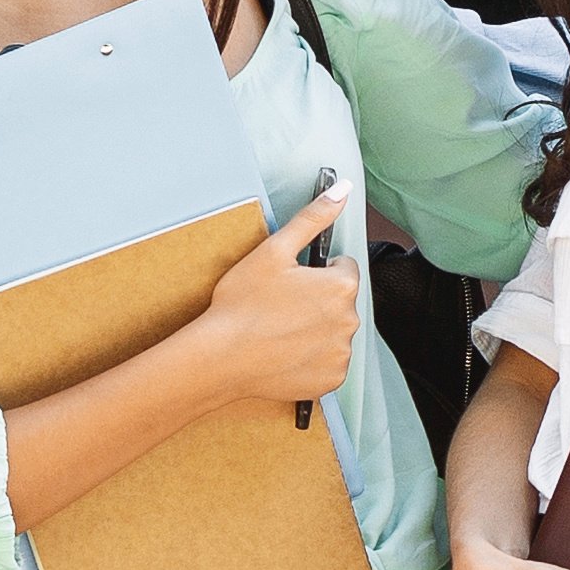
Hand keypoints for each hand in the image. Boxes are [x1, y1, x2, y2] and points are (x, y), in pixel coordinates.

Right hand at [179, 190, 358, 405]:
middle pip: (340, 301)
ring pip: (334, 332)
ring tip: (280, 330)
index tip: (292, 280)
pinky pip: (328, 362)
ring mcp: (341, 353)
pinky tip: (285, 352)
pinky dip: (312, 358)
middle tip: (281, 305)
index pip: (344, 268)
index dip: (317, 271)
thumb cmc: (242, 303)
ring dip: (316, 329)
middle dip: (318, 300)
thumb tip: (342, 189)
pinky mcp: (331, 380)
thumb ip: (313, 218)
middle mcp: (350, 321)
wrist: (220, 357)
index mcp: (341, 286)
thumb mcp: (274, 250)